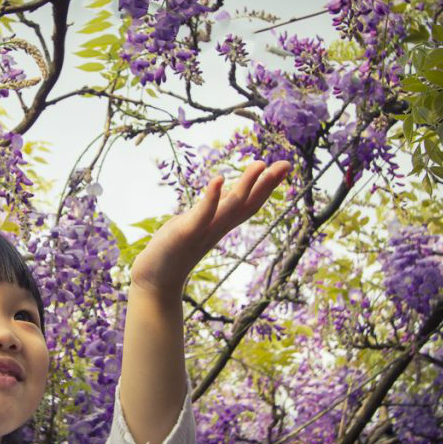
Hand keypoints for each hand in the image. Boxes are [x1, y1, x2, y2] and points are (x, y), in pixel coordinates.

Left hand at [130, 160, 290, 296]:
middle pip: (248, 204)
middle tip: (287, 164)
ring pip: (231, 206)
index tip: (285, 166)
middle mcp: (218, 227)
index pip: (250, 202)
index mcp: (221, 223)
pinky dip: (212, 197)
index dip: (268, 185)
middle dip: (267, 184)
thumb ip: (214, 208)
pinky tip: (218, 179)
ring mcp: (204, 230)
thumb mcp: (198, 222)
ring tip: (260, 164)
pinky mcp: (187, 232)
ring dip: (246, 185)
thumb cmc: (174, 248)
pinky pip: (203, 214)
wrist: (156, 279)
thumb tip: (227, 190)